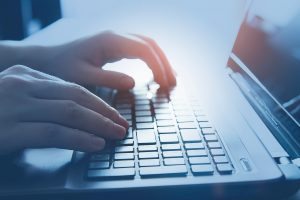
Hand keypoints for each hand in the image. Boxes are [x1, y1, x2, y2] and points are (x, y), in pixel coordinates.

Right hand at [0, 65, 128, 154]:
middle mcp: (21, 85)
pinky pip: (54, 133)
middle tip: (122, 123)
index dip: (98, 102)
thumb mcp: (12, 97)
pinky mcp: (8, 130)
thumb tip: (74, 111)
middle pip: (75, 96)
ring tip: (116, 134)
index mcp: (25, 75)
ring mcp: (14, 106)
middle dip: (104, 112)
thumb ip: (39, 98)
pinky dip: (79, 139)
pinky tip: (95, 144)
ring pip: (70, 112)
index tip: (113, 113)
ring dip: (99, 124)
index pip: (71, 88)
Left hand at [31, 31, 175, 88]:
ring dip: (161, 60)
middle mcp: (115, 36)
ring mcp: (116, 40)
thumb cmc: (61, 68)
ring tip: (171, 78)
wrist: (47, 60)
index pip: (143, 49)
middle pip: (150, 44)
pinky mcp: (114, 47)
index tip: (165, 83)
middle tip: (173, 82)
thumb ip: (108, 78)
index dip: (158, 65)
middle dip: (164, 62)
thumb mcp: (82, 76)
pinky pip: (139, 50)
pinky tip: (157, 72)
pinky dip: (152, 60)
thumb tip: (133, 83)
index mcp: (110, 41)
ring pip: (147, 45)